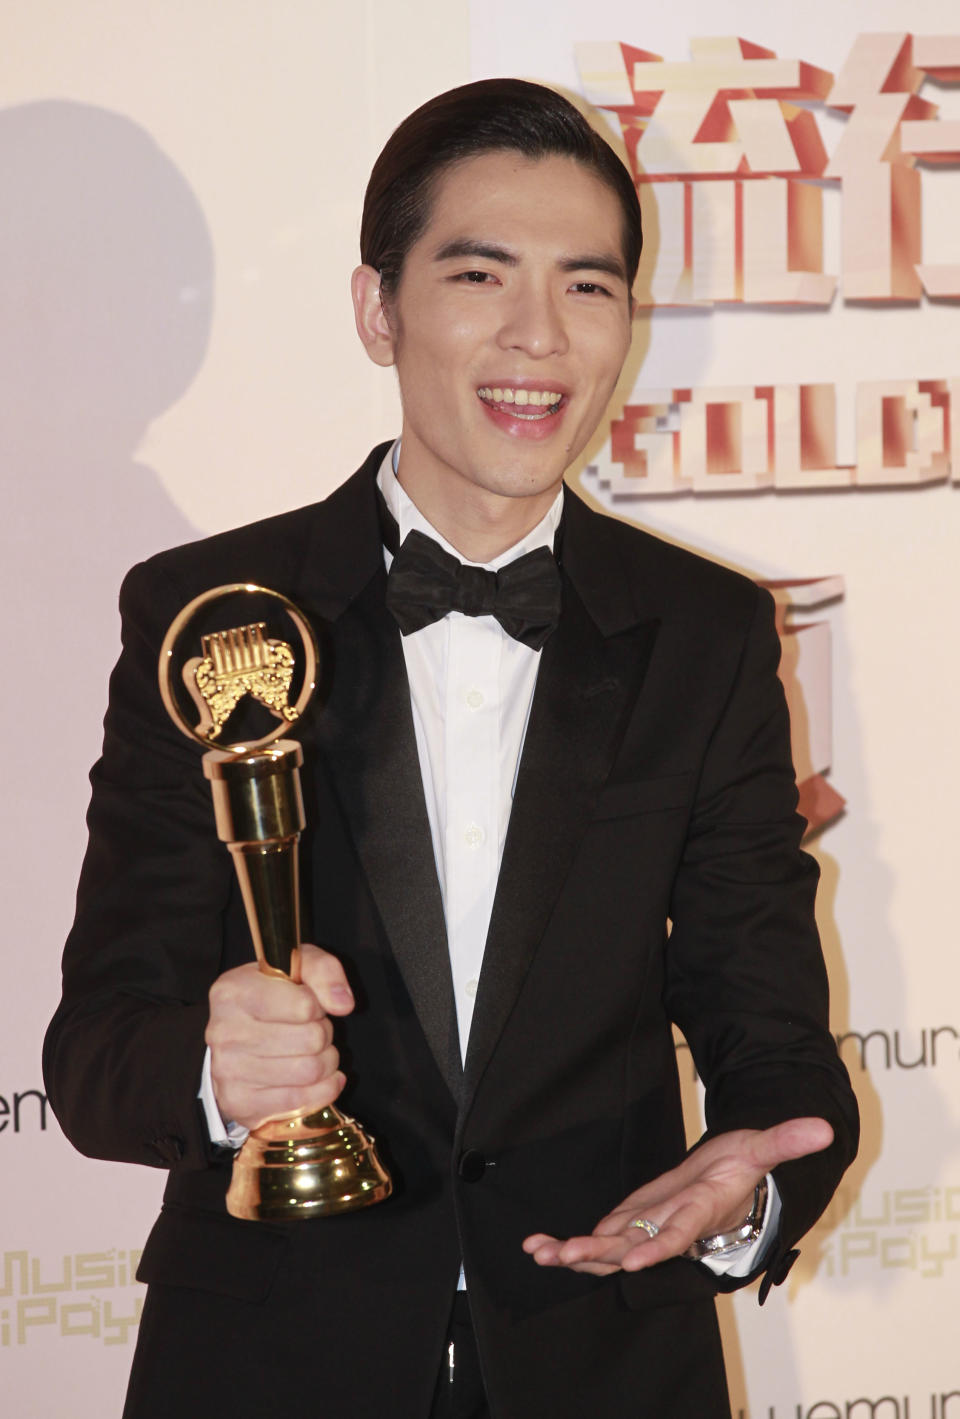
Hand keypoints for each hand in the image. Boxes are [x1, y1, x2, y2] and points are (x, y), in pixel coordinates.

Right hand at [205, 943, 353, 1130]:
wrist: (236, 1040)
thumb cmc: (271, 999)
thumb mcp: (296, 968)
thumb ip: (324, 970)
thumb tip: (342, 1003)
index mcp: (232, 990)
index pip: (305, 1005)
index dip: (318, 1006)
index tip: (309, 1007)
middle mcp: (223, 1030)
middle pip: (312, 1039)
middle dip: (324, 1035)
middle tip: (314, 1032)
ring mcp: (227, 1070)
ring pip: (310, 1071)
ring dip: (326, 1062)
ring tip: (315, 1053)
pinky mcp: (240, 1103)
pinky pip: (300, 1101)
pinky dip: (322, 1090)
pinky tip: (319, 1079)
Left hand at [522, 1117, 833, 1275]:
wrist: (731, 1186)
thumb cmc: (745, 1167)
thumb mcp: (762, 1148)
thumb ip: (787, 1140)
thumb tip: (824, 1127)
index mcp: (700, 1210)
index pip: (679, 1234)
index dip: (658, 1247)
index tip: (633, 1260)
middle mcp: (670, 1227)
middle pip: (633, 1246)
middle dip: (598, 1252)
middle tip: (565, 1254)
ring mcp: (648, 1227)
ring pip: (609, 1248)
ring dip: (575, 1252)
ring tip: (539, 1251)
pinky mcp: (632, 1223)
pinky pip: (598, 1240)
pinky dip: (570, 1246)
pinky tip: (537, 1247)